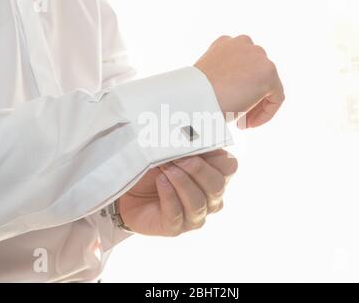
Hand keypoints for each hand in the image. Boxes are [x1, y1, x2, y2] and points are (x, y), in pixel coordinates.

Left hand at [118, 150, 237, 236]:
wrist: (128, 191)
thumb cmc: (153, 169)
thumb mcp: (170, 151)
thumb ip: (185, 143)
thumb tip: (191, 131)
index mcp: (215, 177)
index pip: (229, 166)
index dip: (214, 155)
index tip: (193, 143)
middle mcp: (210, 199)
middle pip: (217, 185)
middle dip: (197, 169)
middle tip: (177, 159)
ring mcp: (194, 216)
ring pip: (199, 202)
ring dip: (181, 182)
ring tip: (165, 169)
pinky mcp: (175, 228)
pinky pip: (177, 213)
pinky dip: (169, 195)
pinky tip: (160, 182)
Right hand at [194, 35, 284, 128]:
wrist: (195, 99)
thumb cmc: (195, 96)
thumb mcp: (208, 81)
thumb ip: (224, 79)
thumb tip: (234, 91)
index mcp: (225, 44)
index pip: (242, 67)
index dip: (238, 91)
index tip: (231, 107)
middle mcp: (243, 43)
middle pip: (256, 74)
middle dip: (249, 97)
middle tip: (238, 118)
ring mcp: (257, 55)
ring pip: (267, 86)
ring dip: (256, 106)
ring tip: (242, 123)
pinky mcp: (268, 72)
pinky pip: (276, 96)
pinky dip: (266, 113)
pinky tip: (249, 124)